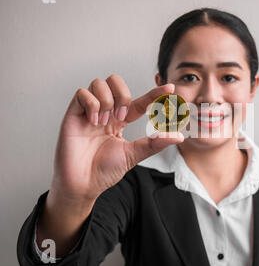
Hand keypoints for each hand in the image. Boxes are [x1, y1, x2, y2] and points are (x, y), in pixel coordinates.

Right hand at [50, 74, 182, 201]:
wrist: (83, 184)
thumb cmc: (105, 171)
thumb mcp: (133, 155)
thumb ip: (154, 144)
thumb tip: (178, 136)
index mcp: (121, 121)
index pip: (139, 101)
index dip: (154, 93)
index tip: (170, 89)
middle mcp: (106, 112)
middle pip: (115, 81)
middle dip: (123, 94)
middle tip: (123, 117)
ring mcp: (89, 112)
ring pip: (99, 83)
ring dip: (107, 100)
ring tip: (105, 122)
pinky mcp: (73, 114)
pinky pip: (82, 93)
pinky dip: (91, 104)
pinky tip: (93, 121)